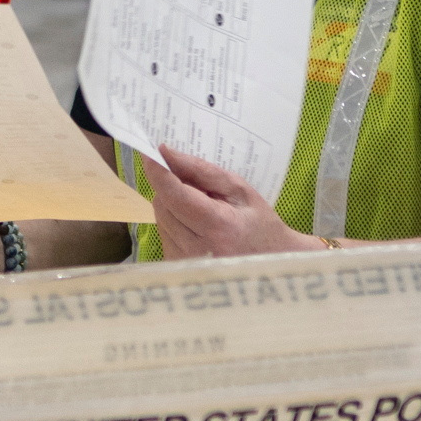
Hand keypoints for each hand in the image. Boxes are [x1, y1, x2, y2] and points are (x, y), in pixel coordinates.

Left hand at [143, 147, 325, 259]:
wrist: (271, 263)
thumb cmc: (259, 224)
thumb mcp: (239, 190)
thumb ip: (202, 171)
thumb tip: (166, 153)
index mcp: (219, 227)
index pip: (177, 197)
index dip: (160, 173)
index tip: (149, 153)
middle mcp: (198, 249)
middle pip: (163, 205)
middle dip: (171, 188)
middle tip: (196, 187)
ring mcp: (185, 263)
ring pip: (160, 218)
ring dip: (173, 206)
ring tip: (202, 211)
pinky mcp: (176, 268)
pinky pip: (163, 233)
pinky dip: (174, 222)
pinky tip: (196, 227)